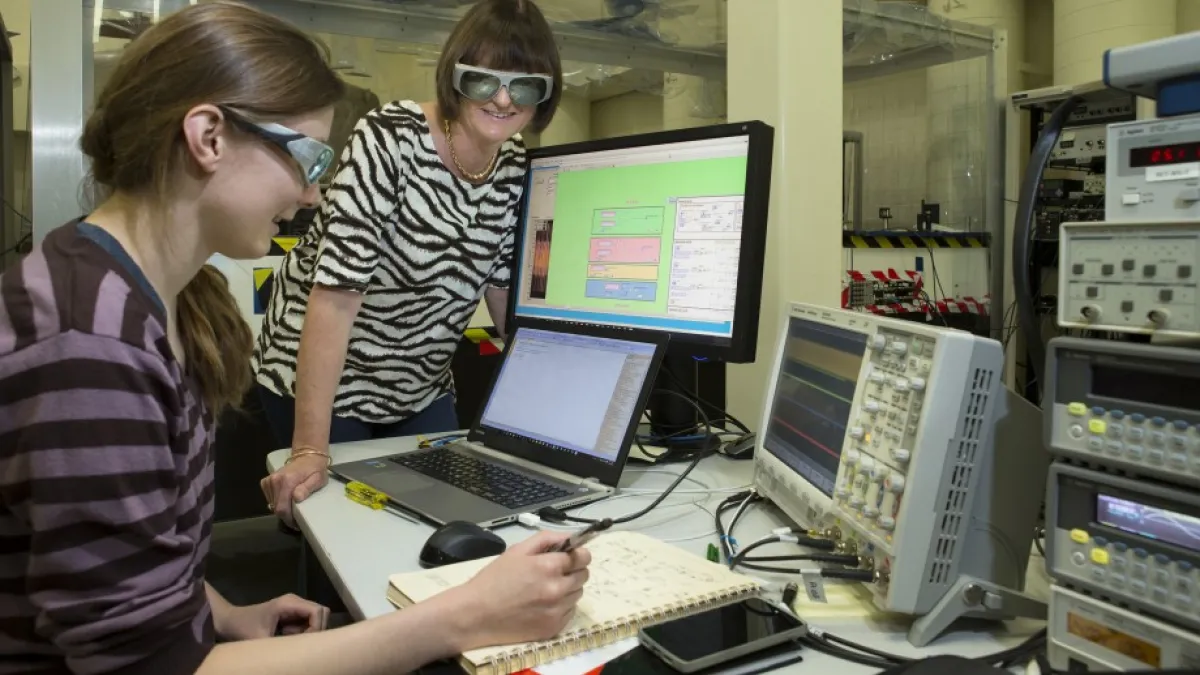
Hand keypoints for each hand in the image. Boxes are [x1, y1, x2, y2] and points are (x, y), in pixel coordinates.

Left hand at [216, 594, 329, 639]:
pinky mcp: (291, 613)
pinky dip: (303, 632)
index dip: (317, 627)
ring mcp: (294, 606)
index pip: (318, 611)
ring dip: (309, 631)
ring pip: (316, 618)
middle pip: (322, 612)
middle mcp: (295, 601)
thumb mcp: (260, 640)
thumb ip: (280, 646)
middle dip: (316, 629)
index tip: (306, 642)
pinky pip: (307, 622)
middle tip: (302, 643)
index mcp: (289, 603)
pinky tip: (287, 637)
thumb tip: (295, 656)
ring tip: (292, 640)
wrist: (228, 620)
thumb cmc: (242, 627)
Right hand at [260, 453, 329, 527]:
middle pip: (276, 508)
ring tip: (293, 507)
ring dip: (282, 509)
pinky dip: (277, 502)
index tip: (297, 523)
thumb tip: (296, 497)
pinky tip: (286, 499)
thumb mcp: (318, 479)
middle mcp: (274, 480)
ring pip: (272, 505)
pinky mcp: (265, 482)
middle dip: (286, 516)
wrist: (307, 457)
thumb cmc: (315, 470)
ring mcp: (268, 481)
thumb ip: (307, 488)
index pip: (282, 508)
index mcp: (286, 481)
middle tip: (297, 517)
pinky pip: (269, 499)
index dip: (289, 519)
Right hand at [450, 531, 590, 649]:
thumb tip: (569, 537)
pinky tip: (542, 604)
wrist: (476, 614)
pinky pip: (570, 612)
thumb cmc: (494, 580)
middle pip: (584, 575)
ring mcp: (557, 611)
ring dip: (568, 589)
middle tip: (554, 572)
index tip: (570, 556)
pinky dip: (561, 606)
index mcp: (548, 567)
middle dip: (573, 570)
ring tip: (544, 589)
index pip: (583, 557)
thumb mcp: (517, 550)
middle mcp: (557, 589)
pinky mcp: (554, 628)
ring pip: (578, 594)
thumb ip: (546, 539)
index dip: (577, 554)